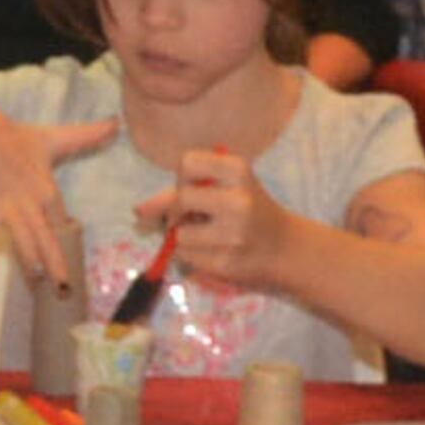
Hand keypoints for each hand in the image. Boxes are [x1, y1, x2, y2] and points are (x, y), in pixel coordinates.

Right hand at [0, 110, 114, 292]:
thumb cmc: (17, 137)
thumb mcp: (55, 137)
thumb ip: (88, 136)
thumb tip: (117, 122)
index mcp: (47, 190)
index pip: (63, 222)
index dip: (70, 241)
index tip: (77, 266)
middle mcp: (28, 201)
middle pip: (45, 237)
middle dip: (55, 263)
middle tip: (65, 289)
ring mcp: (3, 204)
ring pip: (18, 236)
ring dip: (26, 258)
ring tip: (35, 280)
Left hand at [145, 147, 294, 292]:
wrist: (286, 248)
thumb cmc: (248, 212)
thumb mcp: (223, 188)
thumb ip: (179, 192)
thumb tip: (139, 211)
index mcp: (239, 170)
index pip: (186, 162)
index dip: (184, 178)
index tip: (198, 188)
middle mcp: (239, 199)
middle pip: (179, 199)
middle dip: (179, 211)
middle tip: (198, 216)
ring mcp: (234, 233)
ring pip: (178, 233)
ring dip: (184, 237)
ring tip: (209, 236)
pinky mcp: (227, 262)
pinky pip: (186, 257)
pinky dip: (192, 255)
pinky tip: (215, 251)